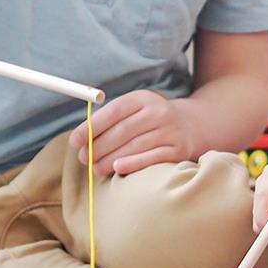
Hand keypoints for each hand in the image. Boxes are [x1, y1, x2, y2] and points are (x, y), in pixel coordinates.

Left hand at [70, 90, 194, 176]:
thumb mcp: (135, 111)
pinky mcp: (179, 149)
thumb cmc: (151, 122)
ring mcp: (171, 131)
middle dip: (98, 146)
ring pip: (134, 146)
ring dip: (110, 159)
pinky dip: (133, 164)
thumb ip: (111, 120)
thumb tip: (82, 138)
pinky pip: (152, 158)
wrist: (191, 127)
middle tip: (83, 158)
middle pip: (122, 131)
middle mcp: (159, 112)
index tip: (75, 140)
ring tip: (95, 168)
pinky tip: (118, 169)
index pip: (113, 111)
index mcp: (143, 98)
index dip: (92, 127)